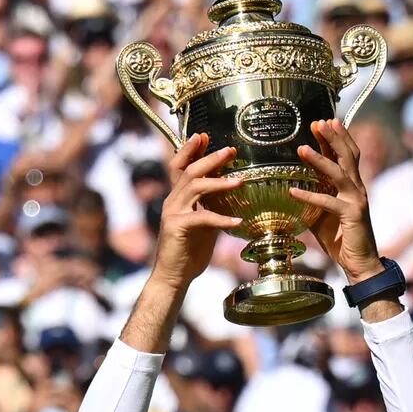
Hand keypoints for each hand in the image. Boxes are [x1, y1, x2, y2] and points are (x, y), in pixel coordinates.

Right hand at [149, 134, 242, 292]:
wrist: (173, 276)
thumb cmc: (189, 251)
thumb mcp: (203, 224)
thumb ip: (211, 207)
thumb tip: (230, 194)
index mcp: (177, 198)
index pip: (180, 166)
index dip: (190, 149)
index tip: (204, 135)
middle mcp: (172, 201)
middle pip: (190, 171)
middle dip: (211, 158)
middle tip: (230, 150)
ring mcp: (173, 213)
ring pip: (195, 187)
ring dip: (219, 182)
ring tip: (240, 181)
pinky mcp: (178, 227)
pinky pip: (203, 217)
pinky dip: (222, 219)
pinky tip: (238, 222)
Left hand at [290, 119, 382, 283]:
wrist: (360, 262)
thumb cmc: (340, 238)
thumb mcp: (323, 213)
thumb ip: (314, 198)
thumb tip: (292, 187)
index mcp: (352, 185)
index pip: (345, 155)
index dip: (336, 137)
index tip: (322, 122)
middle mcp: (357, 188)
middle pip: (347, 156)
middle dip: (333, 137)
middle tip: (318, 122)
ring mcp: (356, 200)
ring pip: (338, 173)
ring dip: (320, 159)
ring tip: (301, 149)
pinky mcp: (352, 215)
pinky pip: (328, 202)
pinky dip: (309, 196)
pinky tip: (293, 191)